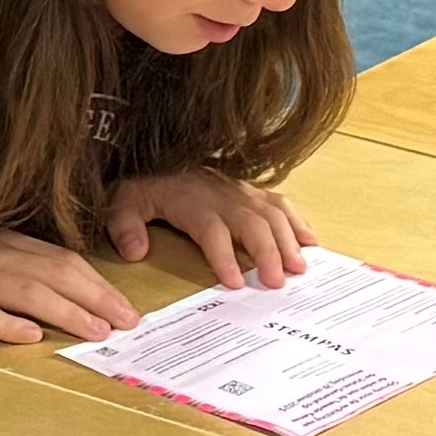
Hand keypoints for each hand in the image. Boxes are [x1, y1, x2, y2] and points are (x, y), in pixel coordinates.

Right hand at [0, 230, 141, 344]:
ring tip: (95, 331)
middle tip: (126, 321)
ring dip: (65, 311)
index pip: (62, 259)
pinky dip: (5, 324)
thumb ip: (16, 267)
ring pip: (25, 291)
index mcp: (2, 240)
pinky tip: (30, 337)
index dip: (98, 282)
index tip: (125, 306)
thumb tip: (64, 296)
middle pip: (53, 272)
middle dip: (95, 297)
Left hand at [106, 170, 317, 290]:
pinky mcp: (252, 190)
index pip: (212, 231)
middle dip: (267, 253)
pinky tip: (311, 243)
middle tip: (278, 282)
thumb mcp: (124, 202)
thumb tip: (135, 252)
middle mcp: (223, 196)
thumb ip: (125, 226)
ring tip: (300, 268)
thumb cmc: (147, 184)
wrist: (162, 151)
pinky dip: (298, 222)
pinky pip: (280, 202)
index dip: (224, 257)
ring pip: (272, 214)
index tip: (235, 284)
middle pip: (251, 224)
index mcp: (193, 202)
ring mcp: (241, 191)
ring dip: (288, 240)